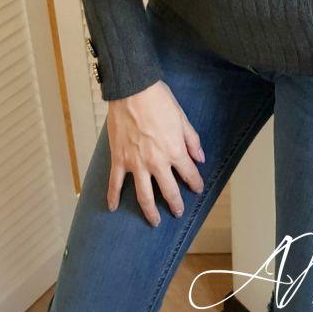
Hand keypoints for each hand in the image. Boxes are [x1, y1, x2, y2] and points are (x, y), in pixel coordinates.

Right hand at [106, 79, 204, 225]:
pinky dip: (112, 197)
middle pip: (168, 191)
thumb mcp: (182, 118)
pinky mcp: (119, 159)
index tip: (197, 189)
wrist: (132, 90)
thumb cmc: (158, 100)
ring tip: (155, 221)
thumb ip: (192, 140)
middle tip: (177, 212)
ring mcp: (136, 163)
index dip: (195, 183)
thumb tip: (199, 157)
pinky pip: (115, 183)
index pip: (189, 174)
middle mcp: (157, 162)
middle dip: (175, 204)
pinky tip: (113, 208)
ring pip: (144, 195)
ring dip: (150, 211)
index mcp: (174, 151)